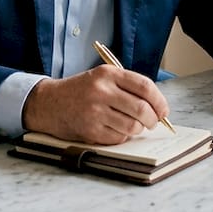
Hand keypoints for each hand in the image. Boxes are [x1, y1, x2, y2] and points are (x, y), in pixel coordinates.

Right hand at [21, 65, 169, 144]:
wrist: (49, 103)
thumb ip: (128, 87)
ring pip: (132, 126)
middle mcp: (101, 91)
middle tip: (152, 122)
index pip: (145, 86)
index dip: (159, 101)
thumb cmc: (81, 91)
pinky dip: (122, 136)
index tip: (163, 110)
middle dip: (153, 119)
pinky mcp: (90, 130)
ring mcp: (95, 111)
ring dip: (138, 129)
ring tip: (133, 126)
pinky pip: (119, 137)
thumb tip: (157, 107)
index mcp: (107, 74)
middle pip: (142, 108)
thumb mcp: (102, 78)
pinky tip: (115, 129)